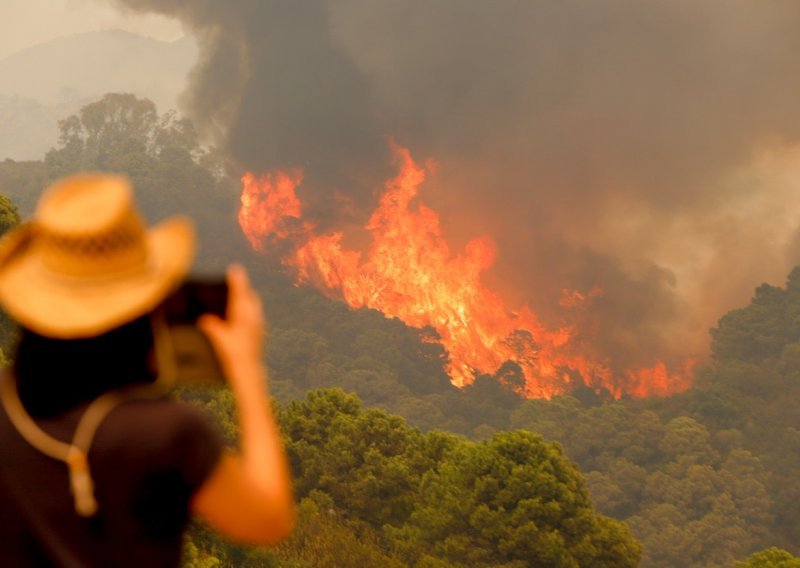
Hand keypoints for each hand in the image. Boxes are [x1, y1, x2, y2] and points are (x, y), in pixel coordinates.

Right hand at [198, 265, 265, 384]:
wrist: (249, 369)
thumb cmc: (232, 353)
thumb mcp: (219, 338)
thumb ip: (211, 326)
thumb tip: (203, 318)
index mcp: (242, 314)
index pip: (240, 291)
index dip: (237, 279)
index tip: (235, 268)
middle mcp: (253, 316)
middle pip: (250, 296)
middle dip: (242, 289)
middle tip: (234, 284)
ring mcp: (259, 324)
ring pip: (254, 306)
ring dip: (246, 300)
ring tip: (236, 300)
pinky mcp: (260, 332)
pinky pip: (255, 316)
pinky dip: (248, 312)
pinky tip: (241, 319)